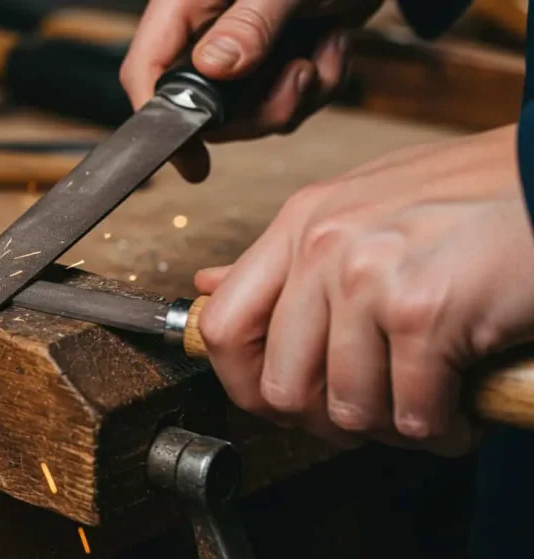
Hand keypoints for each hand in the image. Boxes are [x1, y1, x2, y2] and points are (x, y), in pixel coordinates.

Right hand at [120, 0, 379, 181]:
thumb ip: (249, 24)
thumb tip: (213, 67)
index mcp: (184, 4)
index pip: (147, 71)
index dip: (161, 120)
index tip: (191, 159)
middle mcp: (206, 31)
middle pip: (204, 108)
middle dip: (260, 110)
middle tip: (299, 79)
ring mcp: (240, 50)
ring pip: (249, 113)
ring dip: (298, 96)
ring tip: (326, 47)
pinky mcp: (273, 61)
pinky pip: (285, 102)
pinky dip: (319, 85)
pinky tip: (333, 43)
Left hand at [193, 125, 533, 455]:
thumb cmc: (476, 196)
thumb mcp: (361, 207)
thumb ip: (286, 258)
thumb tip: (210, 287)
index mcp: (300, 224)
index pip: (221, 327)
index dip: (245, 383)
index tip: (284, 400)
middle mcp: (323, 248)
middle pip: (281, 387)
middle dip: (329, 420)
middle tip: (372, 413)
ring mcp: (369, 278)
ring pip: (349, 409)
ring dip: (394, 426)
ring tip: (426, 404)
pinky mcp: (424, 310)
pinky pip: (414, 414)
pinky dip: (444, 428)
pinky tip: (463, 404)